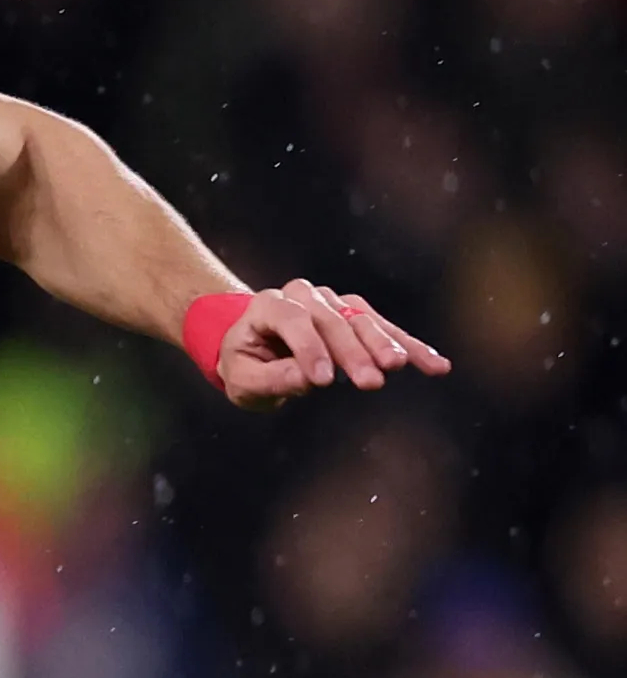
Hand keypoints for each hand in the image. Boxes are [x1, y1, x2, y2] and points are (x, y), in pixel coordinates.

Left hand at [204, 278, 451, 405]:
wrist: (253, 349)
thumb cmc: (245, 366)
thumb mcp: (243, 381)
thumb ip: (271, 379)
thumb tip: (307, 379)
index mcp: (268, 305)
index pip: (292, 320)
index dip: (309, 348)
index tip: (324, 381)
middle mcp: (301, 295)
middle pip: (332, 320)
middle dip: (353, 352)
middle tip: (371, 381)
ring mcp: (331, 301)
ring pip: (362, 319)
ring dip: (385, 344)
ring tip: (403, 365)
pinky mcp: (355, 313)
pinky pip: (385, 328)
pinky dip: (409, 346)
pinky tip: (434, 364)